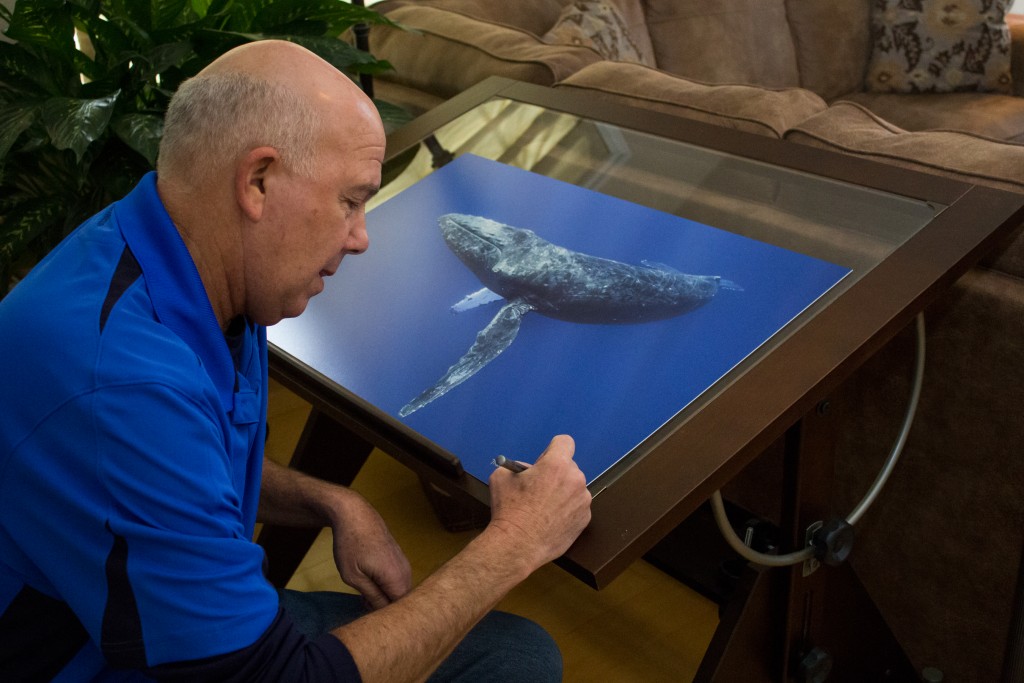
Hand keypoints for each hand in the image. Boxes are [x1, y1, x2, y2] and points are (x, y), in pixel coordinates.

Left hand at [328, 489, 412, 609]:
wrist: (355, 514)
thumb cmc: (351, 544)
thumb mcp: (354, 576)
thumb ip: (371, 596)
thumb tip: (382, 612)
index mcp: (397, 578)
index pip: (399, 610)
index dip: (385, 619)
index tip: (368, 619)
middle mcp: (406, 571)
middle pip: (401, 601)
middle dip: (384, 608)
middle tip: (363, 606)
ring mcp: (404, 563)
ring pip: (398, 590)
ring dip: (384, 596)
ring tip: (364, 596)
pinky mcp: (399, 558)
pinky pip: (396, 580)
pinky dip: (385, 586)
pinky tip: (368, 583)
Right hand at [487, 435, 591, 570]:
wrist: (517, 545)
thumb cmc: (509, 509)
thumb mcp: (502, 477)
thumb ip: (517, 466)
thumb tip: (527, 470)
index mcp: (556, 464)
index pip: (565, 442)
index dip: (552, 449)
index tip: (544, 461)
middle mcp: (575, 479)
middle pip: (569, 466)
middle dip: (556, 474)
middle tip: (539, 488)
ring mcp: (583, 501)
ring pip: (574, 488)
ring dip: (563, 493)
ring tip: (544, 509)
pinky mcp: (585, 519)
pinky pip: (577, 507)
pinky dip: (567, 511)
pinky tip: (551, 521)